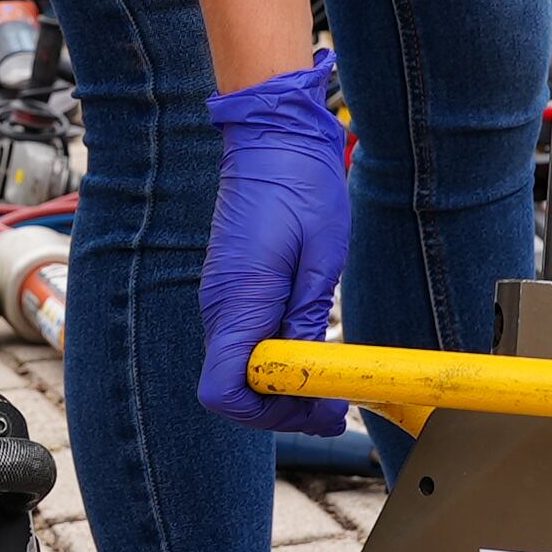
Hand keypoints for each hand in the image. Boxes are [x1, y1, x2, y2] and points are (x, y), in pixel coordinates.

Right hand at [196, 52, 349, 435]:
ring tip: (326, 380)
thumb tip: (306, 368)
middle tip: (331, 405)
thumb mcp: (321, 255)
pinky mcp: (231, 288)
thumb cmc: (300, 184)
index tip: (314, 406)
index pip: (225, 391)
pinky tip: (306, 347)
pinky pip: (244, 340)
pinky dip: (272, 357)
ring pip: (239, 367)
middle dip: (280, 407)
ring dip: (278, 383)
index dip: (267, 415)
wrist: (272, 137)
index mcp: (238, 300)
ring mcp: (221, 297)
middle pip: (233, 389)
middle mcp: (219, 306)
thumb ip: (308, 315)